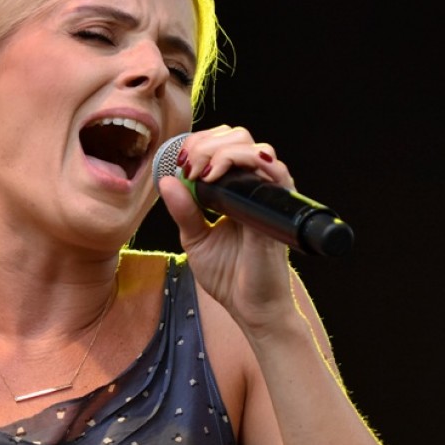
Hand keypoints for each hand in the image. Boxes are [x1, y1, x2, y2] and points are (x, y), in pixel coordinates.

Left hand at [157, 125, 298, 330]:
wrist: (251, 307)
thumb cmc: (229, 277)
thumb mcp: (195, 239)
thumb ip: (183, 211)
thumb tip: (167, 181)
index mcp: (235, 192)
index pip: (222, 147)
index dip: (199, 144)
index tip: (178, 160)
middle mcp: (254, 188)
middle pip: (238, 138)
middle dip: (206, 143)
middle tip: (187, 165)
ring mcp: (268, 195)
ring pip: (254, 147)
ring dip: (220, 150)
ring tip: (200, 172)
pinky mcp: (278, 208)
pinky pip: (274, 171)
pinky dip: (246, 162)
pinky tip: (218, 175)